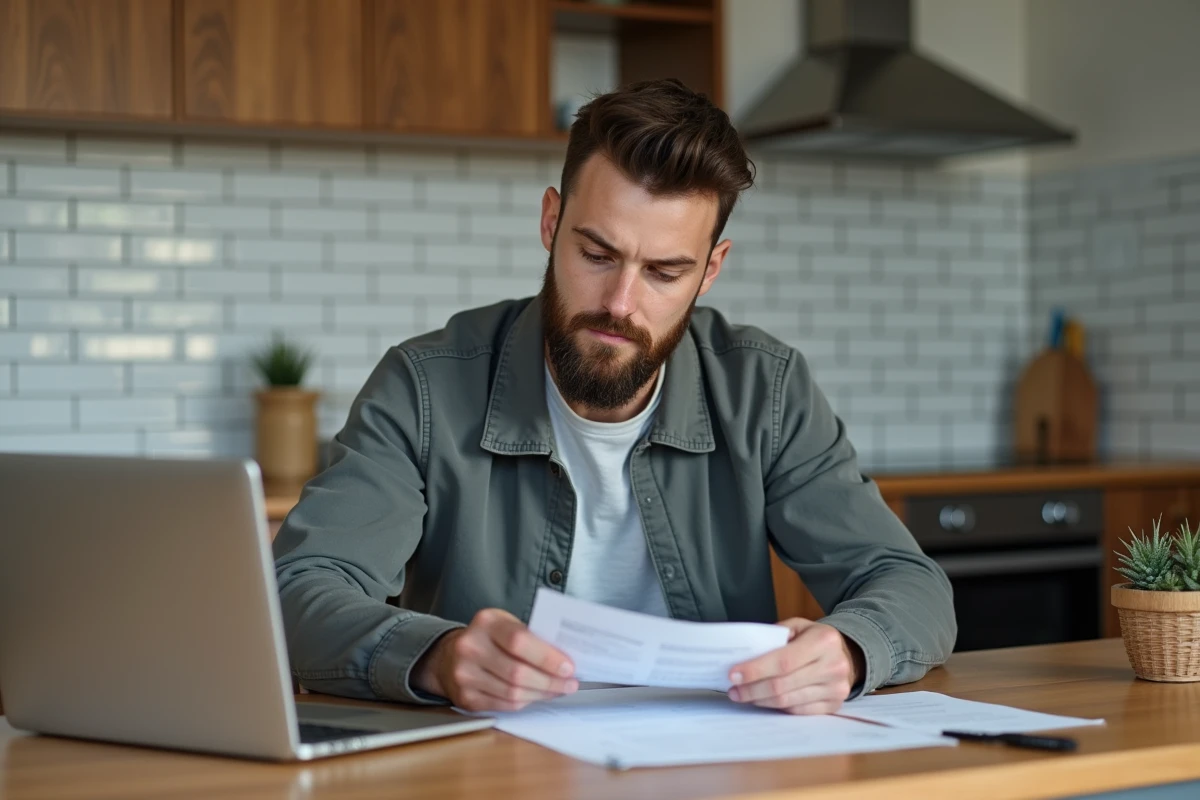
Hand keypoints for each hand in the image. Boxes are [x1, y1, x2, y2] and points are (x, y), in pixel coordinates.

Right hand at [411, 608, 578, 711]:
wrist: (446, 656)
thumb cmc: (487, 638)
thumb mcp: (505, 624)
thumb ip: (530, 637)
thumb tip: (564, 659)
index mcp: (486, 622)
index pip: (519, 641)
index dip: (547, 657)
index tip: (568, 667)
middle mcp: (470, 647)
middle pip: (517, 672)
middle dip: (550, 681)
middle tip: (569, 684)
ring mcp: (465, 675)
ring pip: (512, 692)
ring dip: (541, 694)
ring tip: (557, 691)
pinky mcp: (465, 698)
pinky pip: (504, 705)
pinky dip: (525, 702)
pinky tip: (536, 696)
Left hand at [726, 618, 863, 714]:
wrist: (848, 656)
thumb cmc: (815, 639)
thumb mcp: (799, 626)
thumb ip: (775, 636)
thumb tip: (747, 655)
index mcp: (824, 641)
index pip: (783, 661)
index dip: (755, 670)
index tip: (733, 674)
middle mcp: (833, 666)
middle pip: (782, 685)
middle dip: (752, 689)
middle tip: (733, 690)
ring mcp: (836, 689)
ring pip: (787, 701)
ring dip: (760, 700)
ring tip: (743, 695)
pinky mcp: (833, 706)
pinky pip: (797, 711)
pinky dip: (776, 707)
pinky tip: (763, 701)